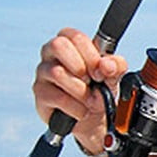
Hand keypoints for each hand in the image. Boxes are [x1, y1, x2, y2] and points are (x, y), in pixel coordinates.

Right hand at [32, 28, 127, 153]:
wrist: (91, 118)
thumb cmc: (98, 89)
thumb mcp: (113, 76)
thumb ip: (116, 66)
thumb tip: (107, 65)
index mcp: (70, 42)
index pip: (76, 37)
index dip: (91, 55)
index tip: (102, 71)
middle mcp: (51, 53)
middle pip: (57, 45)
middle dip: (80, 66)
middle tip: (93, 81)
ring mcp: (43, 72)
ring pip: (57, 73)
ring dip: (82, 91)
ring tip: (91, 100)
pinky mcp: (40, 93)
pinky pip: (58, 97)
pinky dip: (76, 107)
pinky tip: (82, 111)